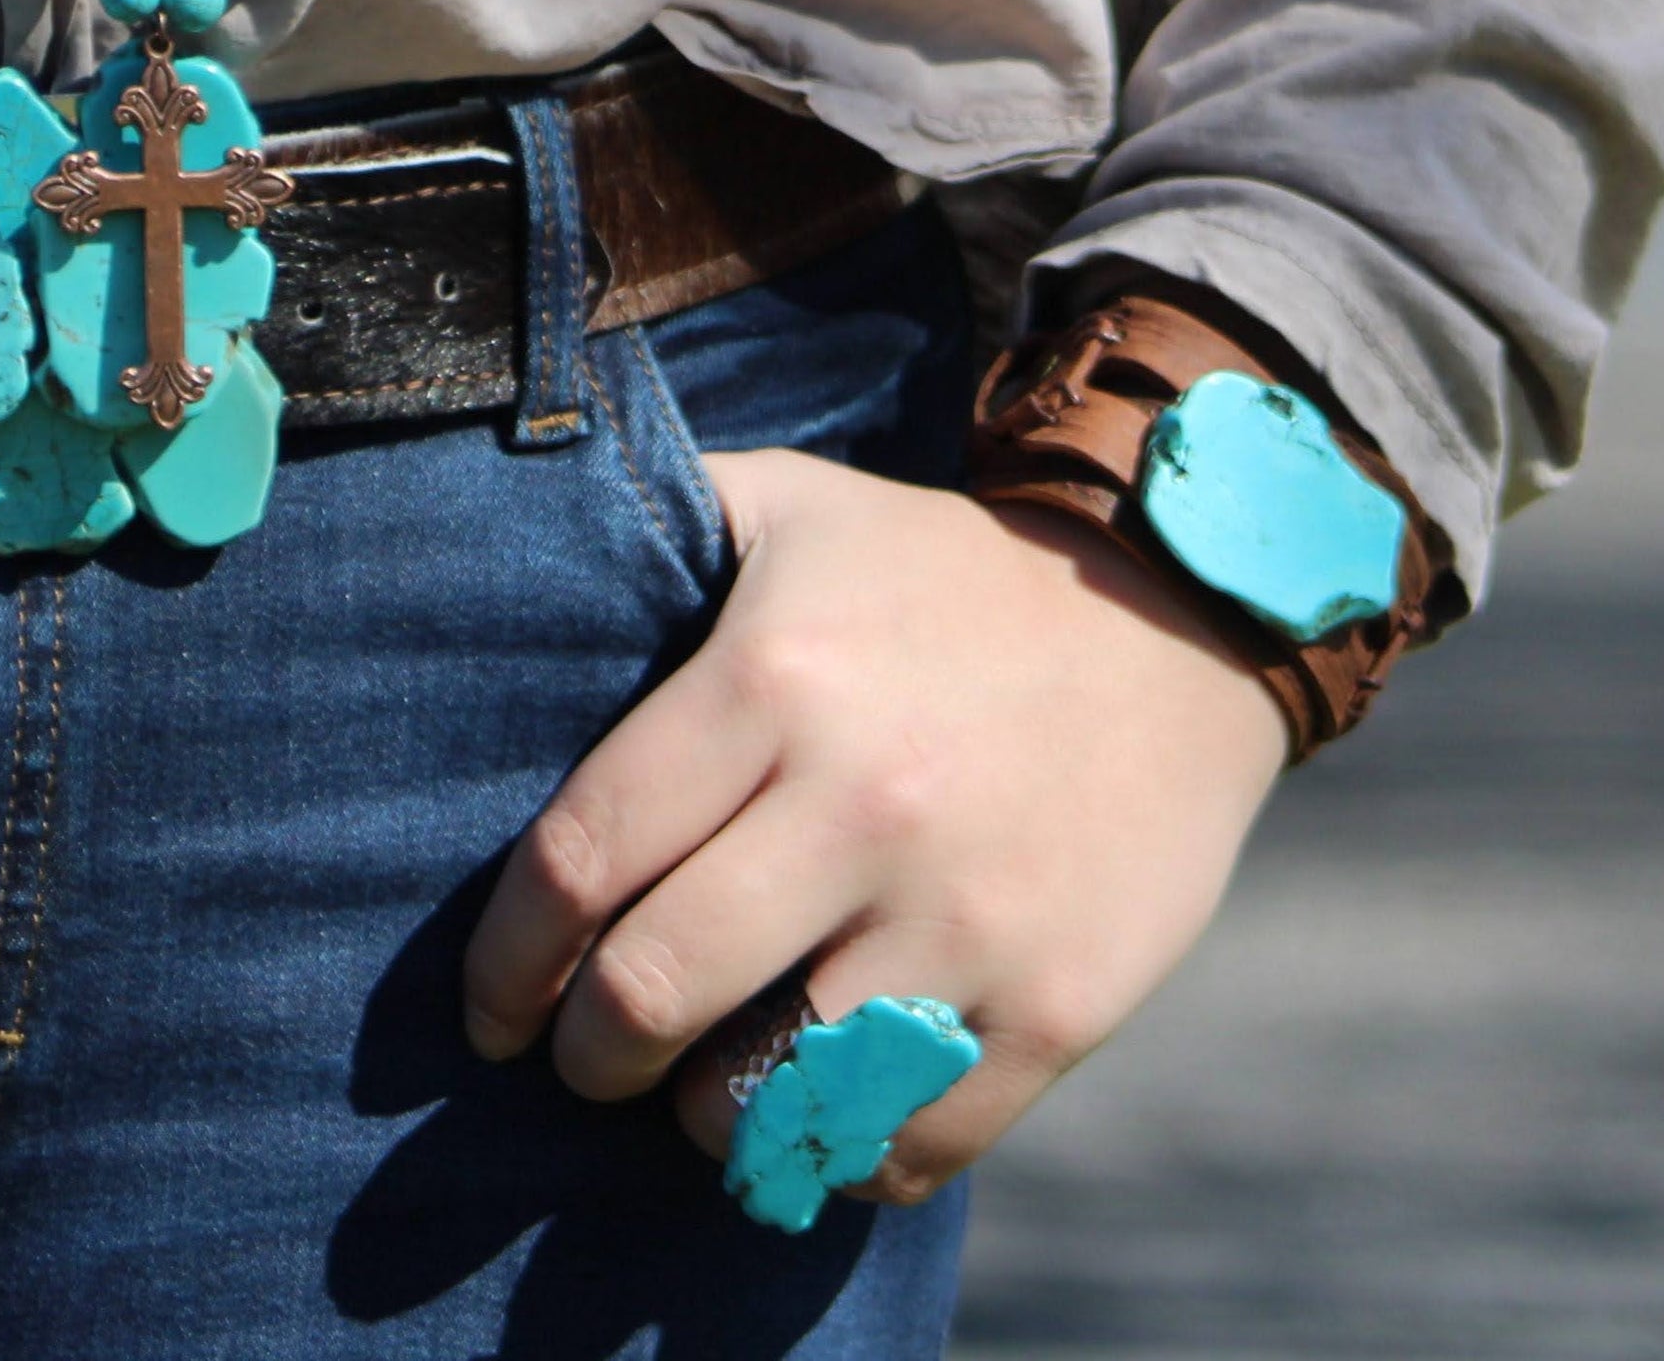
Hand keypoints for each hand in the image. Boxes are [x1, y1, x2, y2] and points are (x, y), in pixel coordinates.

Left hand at [462, 451, 1287, 1197]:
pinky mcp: (1058, 1006)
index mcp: (772, 681)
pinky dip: (839, 1159)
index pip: (584, 854)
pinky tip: (812, 1119)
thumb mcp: (787, 503)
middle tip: (577, 1060)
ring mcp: (967, 916)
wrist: (1175, 623)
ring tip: (691, 1093)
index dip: (508, 956)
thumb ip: (650, 529)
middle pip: (655, 988)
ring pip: (775, 1092)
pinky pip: (909, 1144)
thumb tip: (512, 571)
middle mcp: (862, 802)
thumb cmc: (933, 570)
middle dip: (585, 1054)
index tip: (488, 1006)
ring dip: (706, 1118)